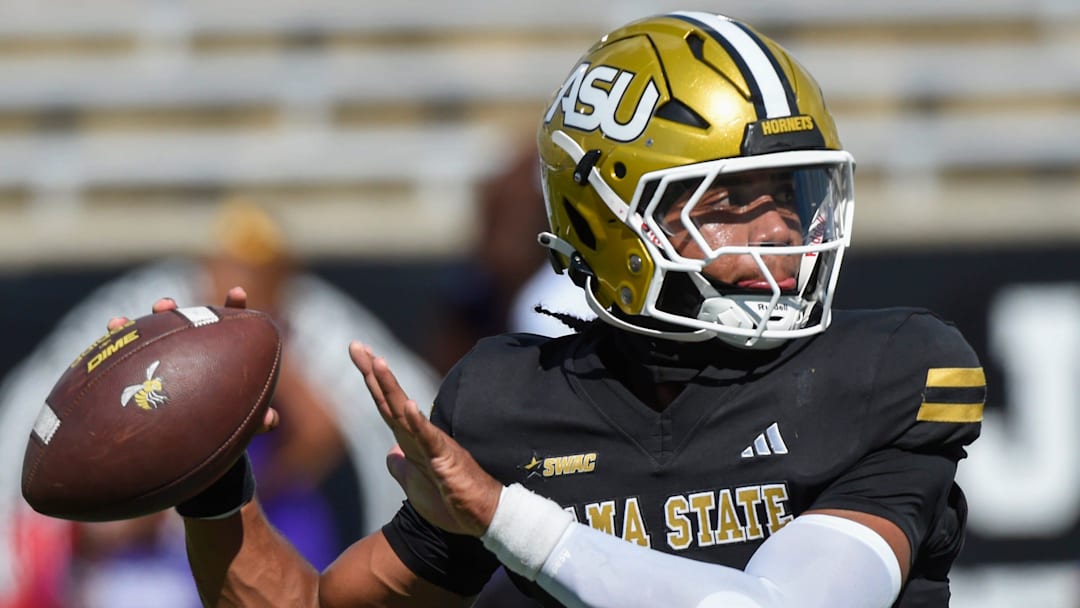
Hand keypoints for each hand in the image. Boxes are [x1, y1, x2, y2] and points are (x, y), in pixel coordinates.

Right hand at [105, 286, 279, 432]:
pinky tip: (108, 334)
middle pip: (185, 325)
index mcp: (220, 356)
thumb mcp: (241, 425)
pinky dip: (117, 345)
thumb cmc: (223, 425)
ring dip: (138, 326)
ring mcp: (166, 359)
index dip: (234, 307)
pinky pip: (127, 358)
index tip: (237, 292)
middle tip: (163, 305)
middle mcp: (192, 351)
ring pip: (153, 336)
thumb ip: (256, 420)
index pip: (230, 326)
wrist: (194, 443)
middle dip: (174, 313)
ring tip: (121, 321)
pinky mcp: (142, 373)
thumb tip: (271, 420)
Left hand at [349, 341, 500, 536]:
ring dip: (391, 387)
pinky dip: (418, 422)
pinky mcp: (445, 459)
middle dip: (373, 371)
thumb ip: (401, 467)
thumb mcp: (414, 485)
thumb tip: (390, 455)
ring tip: (378, 362)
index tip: (359, 353)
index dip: (371, 380)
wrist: (480, 517)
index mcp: (411, 440)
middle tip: (356, 345)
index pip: (386, 404)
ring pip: (407, 412)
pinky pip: (429, 439)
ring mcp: (432, 445)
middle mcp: (419, 436)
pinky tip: (408, 406)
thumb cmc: (449, 501)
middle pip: (391, 399)